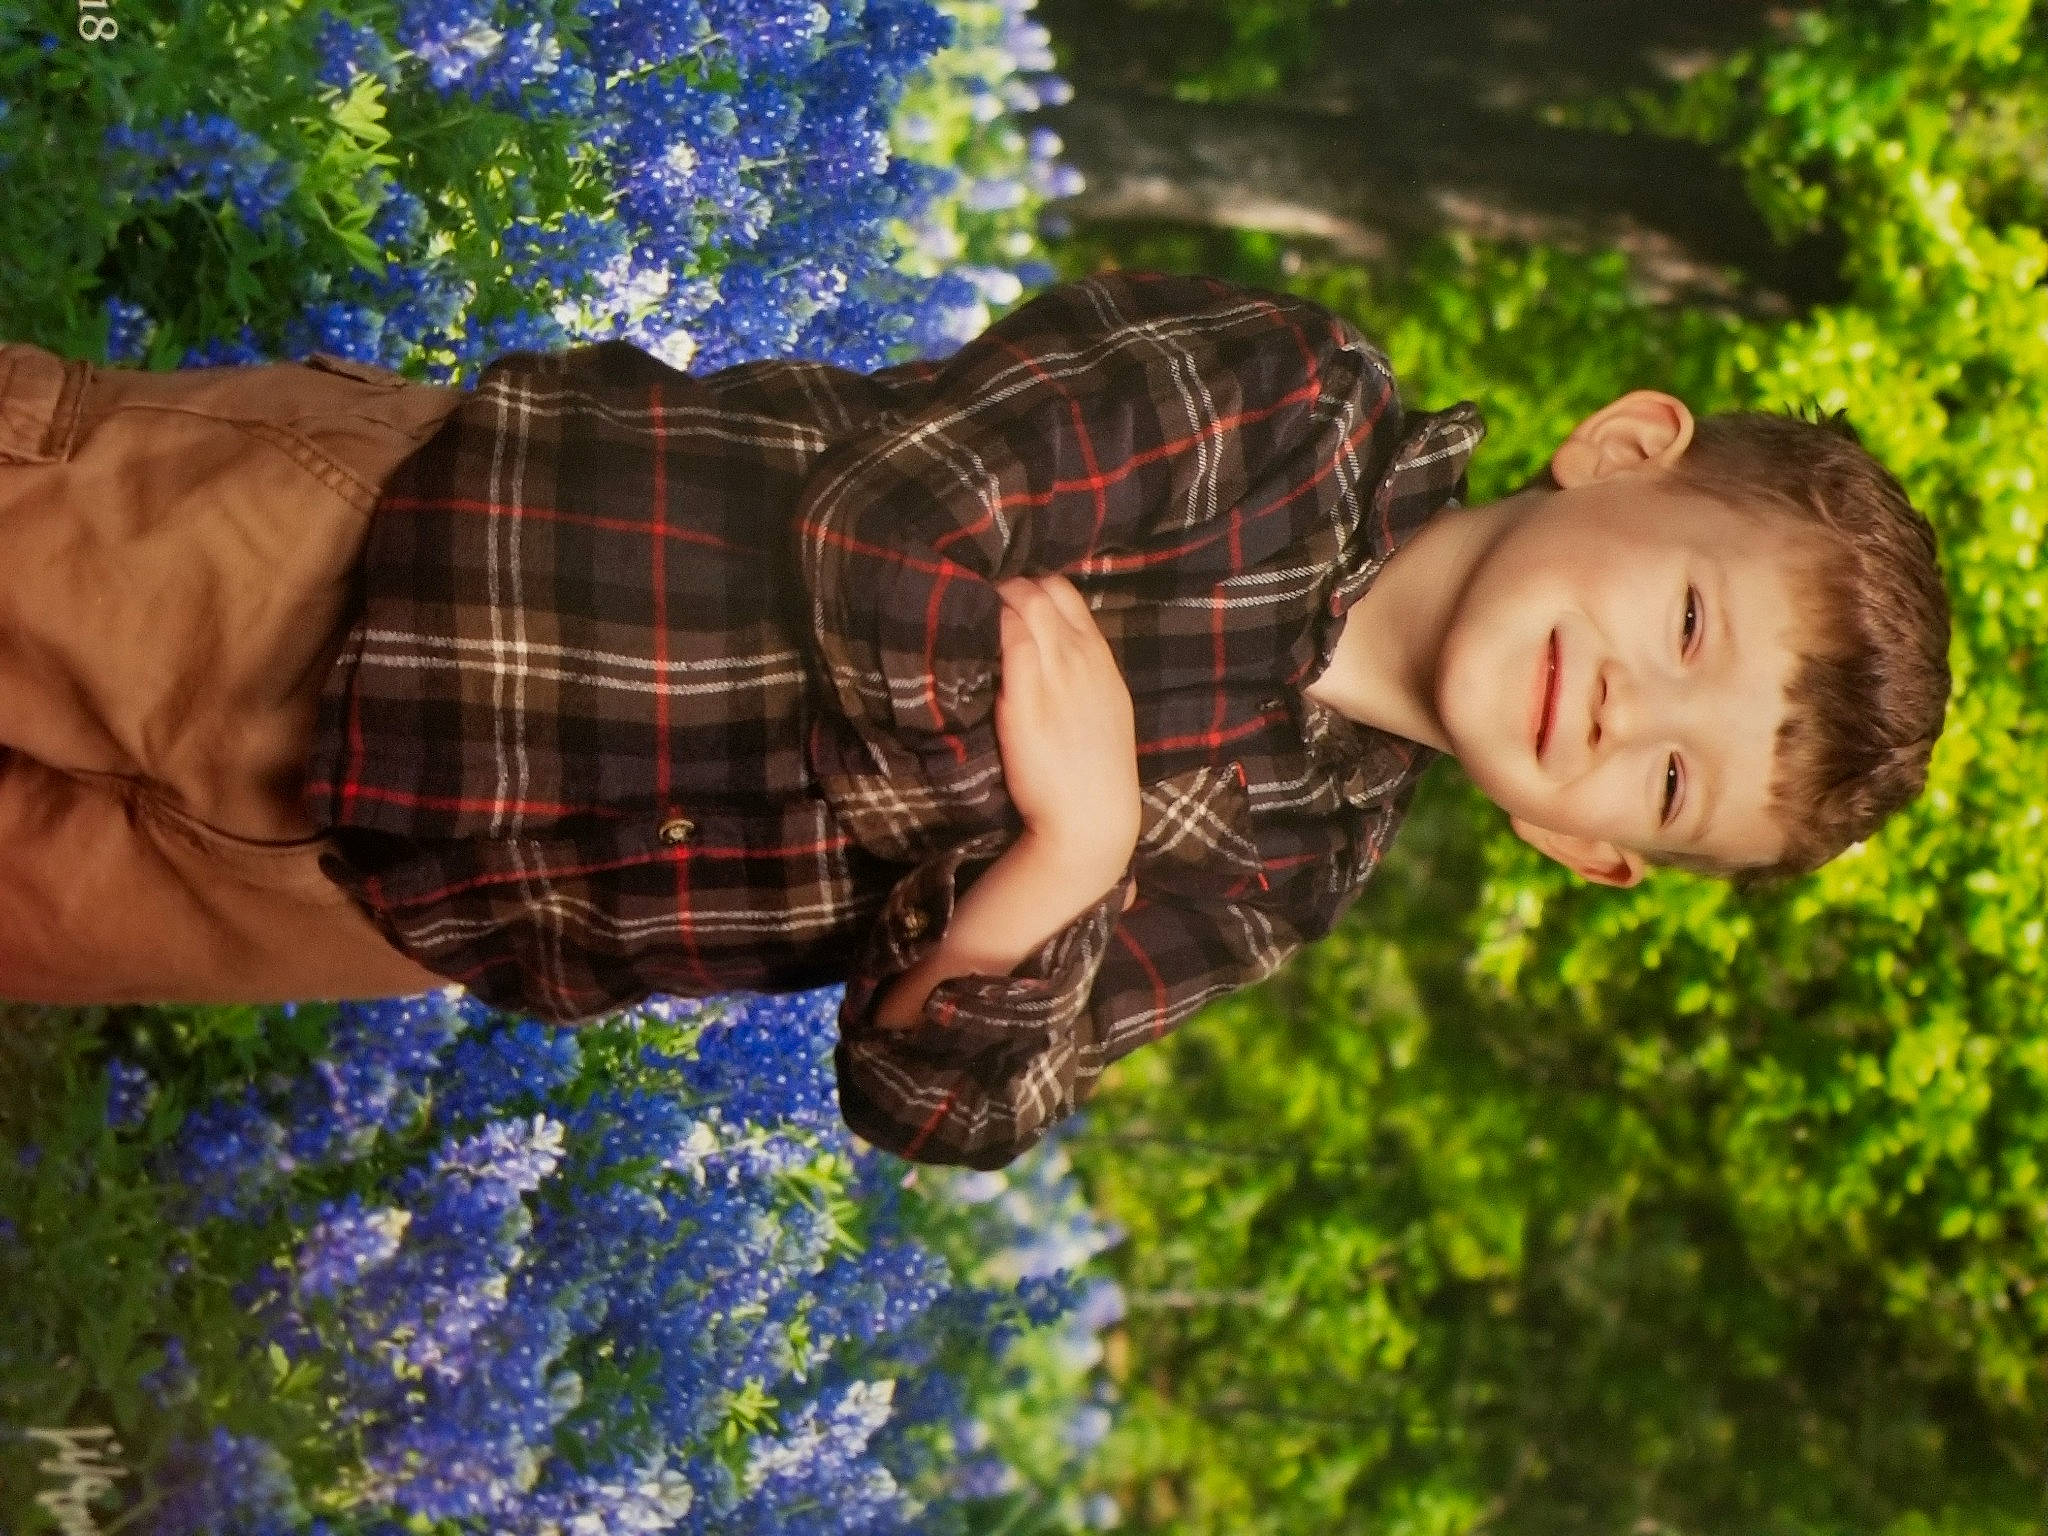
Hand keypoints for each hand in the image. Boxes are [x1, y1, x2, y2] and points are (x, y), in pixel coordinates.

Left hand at [994, 573, 1140, 868]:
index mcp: (1100, 656)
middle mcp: (1080, 656)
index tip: (1007, 597)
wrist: (1093, 815)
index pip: (1064, 592)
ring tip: (965, 616)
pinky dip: (985, 630)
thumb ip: (1082, 672)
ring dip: (991, 603)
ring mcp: (1054, 674)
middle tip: (976, 601)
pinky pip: (1006, 641)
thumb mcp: (1104, 706)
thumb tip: (1048, 648)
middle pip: (1040, 591)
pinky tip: (963, 641)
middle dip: (1005, 587)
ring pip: (1022, 606)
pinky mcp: (1024, 698)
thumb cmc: (1095, 768)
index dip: (1031, 585)